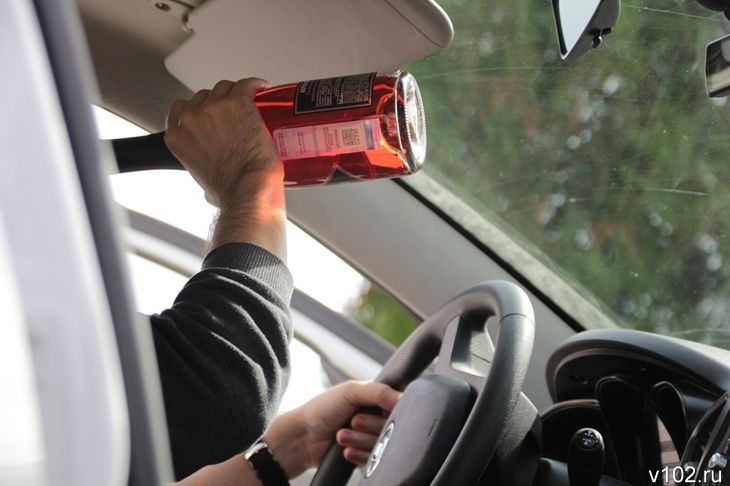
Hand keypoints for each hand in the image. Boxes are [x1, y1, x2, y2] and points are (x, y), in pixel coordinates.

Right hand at [164, 78, 281, 207]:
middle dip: (218, 102)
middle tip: (234, 113)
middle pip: (204, 96)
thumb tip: (212, 180)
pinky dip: (255, 85)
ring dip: (235, 93)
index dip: (197, 108)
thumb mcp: (202, 182)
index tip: (209, 112)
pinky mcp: (238, 103)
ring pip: (224, 88)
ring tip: (250, 101)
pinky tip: (262, 88)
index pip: (180, 109)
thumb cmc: (229, 190)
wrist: (247, 189)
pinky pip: (246, 85)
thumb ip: (203, 171)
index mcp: (177, 137)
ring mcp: (214, 108)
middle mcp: (191, 119)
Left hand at [263, 381, 401, 478]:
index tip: (379, 410)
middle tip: (353, 421)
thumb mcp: (350, 391)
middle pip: (392, 427)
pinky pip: (374, 459)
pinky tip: (345, 450)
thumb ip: (379, 391)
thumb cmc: (322, 409)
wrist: (302, 437)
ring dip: (360, 440)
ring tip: (341, 435)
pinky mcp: (365, 456)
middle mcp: (375, 417)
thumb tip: (403, 398)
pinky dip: (359, 454)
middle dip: (370, 425)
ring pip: (382, 444)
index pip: (399, 405)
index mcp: (375, 399)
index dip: (390, 410)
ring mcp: (370, 437)